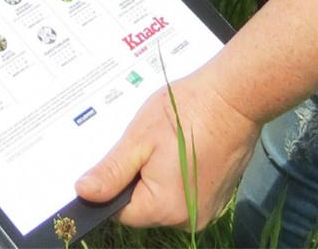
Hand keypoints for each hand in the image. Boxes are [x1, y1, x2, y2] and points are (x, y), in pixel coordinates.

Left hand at [74, 69, 259, 230]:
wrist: (233, 99)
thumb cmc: (185, 114)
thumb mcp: (139, 138)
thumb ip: (111, 170)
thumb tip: (84, 192)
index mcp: (165, 209)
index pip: (122, 212)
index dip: (112, 187)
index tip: (116, 159)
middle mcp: (188, 219)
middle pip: (145, 207)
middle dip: (137, 178)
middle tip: (143, 144)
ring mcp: (207, 210)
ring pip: (165, 199)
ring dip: (158, 176)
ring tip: (163, 142)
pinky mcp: (218, 197)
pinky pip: (185, 193)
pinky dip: (178, 175)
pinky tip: (181, 148)